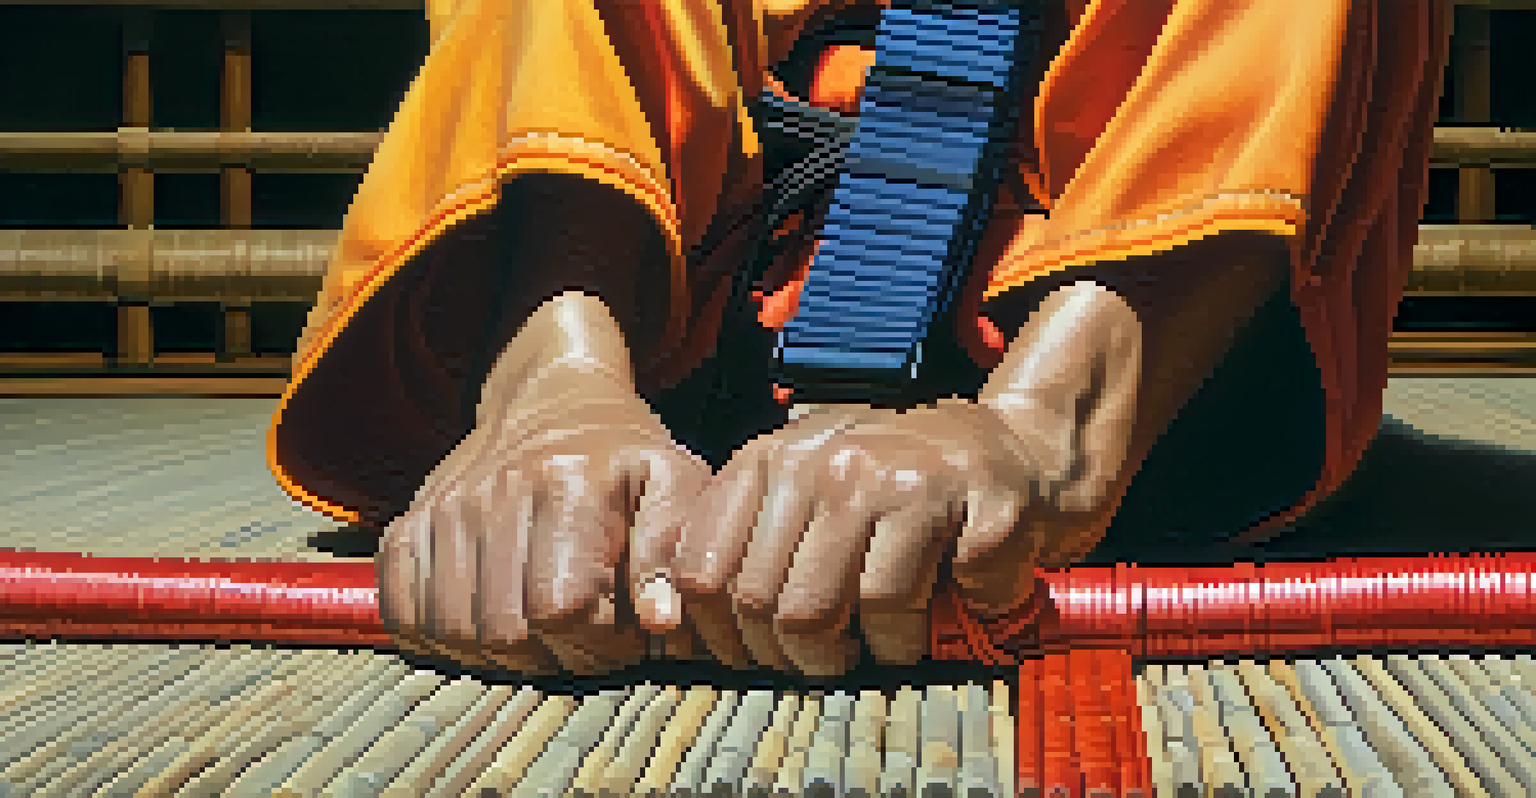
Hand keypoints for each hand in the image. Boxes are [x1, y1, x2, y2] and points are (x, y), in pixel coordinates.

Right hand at [377, 366, 710, 675]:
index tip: (620, 634)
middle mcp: (495, 493)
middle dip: (551, 657)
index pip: (559, 609)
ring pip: (450, 631)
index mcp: (568, 485)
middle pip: (502, 630)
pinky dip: (436, 637)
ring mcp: (444, 508)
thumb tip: (660, 619)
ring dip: (498, 656)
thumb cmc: (624, 459)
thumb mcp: (673, 484)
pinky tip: (486, 625)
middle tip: (583, 641)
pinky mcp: (409, 522)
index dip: (595, 642)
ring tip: (542, 636)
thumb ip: (670, 552)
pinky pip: (399, 611)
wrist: (554, 402)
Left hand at [669, 399, 1079, 675]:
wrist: (1012, 452)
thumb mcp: (815, 489)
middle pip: (756, 600)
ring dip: (841, 656)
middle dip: (786, 657)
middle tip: (821, 664)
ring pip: (813, 609)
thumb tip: (674, 619)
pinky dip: (900, 642)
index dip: (720, 633)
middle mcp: (816, 460)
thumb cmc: (901, 487)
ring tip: (867, 652)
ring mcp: (878, 476)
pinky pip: (891, 608)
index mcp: (770, 457)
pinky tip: (915, 632)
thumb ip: (752, 537)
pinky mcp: (938, 502)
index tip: (754, 657)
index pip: (700, 567)